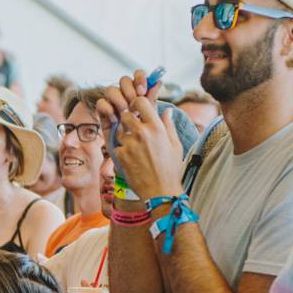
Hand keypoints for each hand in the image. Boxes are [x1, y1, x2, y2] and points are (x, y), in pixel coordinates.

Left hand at [95, 70, 182, 201]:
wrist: (160, 191)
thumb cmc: (171, 168)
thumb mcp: (175, 145)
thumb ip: (168, 126)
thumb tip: (167, 110)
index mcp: (157, 127)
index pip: (140, 102)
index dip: (137, 104)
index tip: (138, 110)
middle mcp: (142, 133)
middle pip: (125, 115)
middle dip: (128, 121)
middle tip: (134, 130)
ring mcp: (130, 144)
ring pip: (120, 132)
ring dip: (125, 137)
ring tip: (137, 150)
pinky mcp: (121, 155)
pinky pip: (118, 147)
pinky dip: (123, 152)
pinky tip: (133, 160)